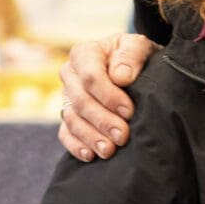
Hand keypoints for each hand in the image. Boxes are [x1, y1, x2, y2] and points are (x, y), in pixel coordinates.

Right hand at [59, 34, 155, 160]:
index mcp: (84, 54)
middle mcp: (70, 75)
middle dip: (102, 121)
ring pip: (72, 120)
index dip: (108, 95)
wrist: (134, 68)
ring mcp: (66, 98)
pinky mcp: (68, 117)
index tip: (129, 111)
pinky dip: (76, 146)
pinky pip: (66, 134)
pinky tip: (90, 156)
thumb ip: (131, 55)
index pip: (90, 76)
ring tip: (109, 151)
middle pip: (80, 101)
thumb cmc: (135, 56)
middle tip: (123, 136)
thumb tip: (120, 77)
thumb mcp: (138, 46)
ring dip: (91, 137)